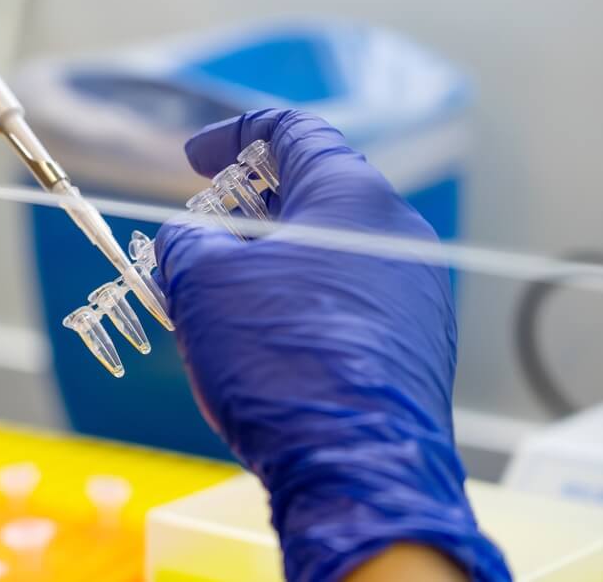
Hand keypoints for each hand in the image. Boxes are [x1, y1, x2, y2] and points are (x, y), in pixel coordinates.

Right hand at [155, 109, 508, 580]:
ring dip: (270, 256)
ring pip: (330, 250)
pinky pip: (349, 296)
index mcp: (353, 198)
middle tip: (202, 231)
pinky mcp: (414, 342)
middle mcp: (399, 234)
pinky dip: (299, 296)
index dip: (233, 134)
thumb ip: (187, 242)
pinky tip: (263, 333)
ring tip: (220, 291)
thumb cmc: (281, 360)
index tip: (193, 158)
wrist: (356, 471)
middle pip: (314, 191)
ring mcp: (415, 291)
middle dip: (246, 205)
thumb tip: (187, 242)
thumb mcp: (205, 285)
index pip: (293, 131)